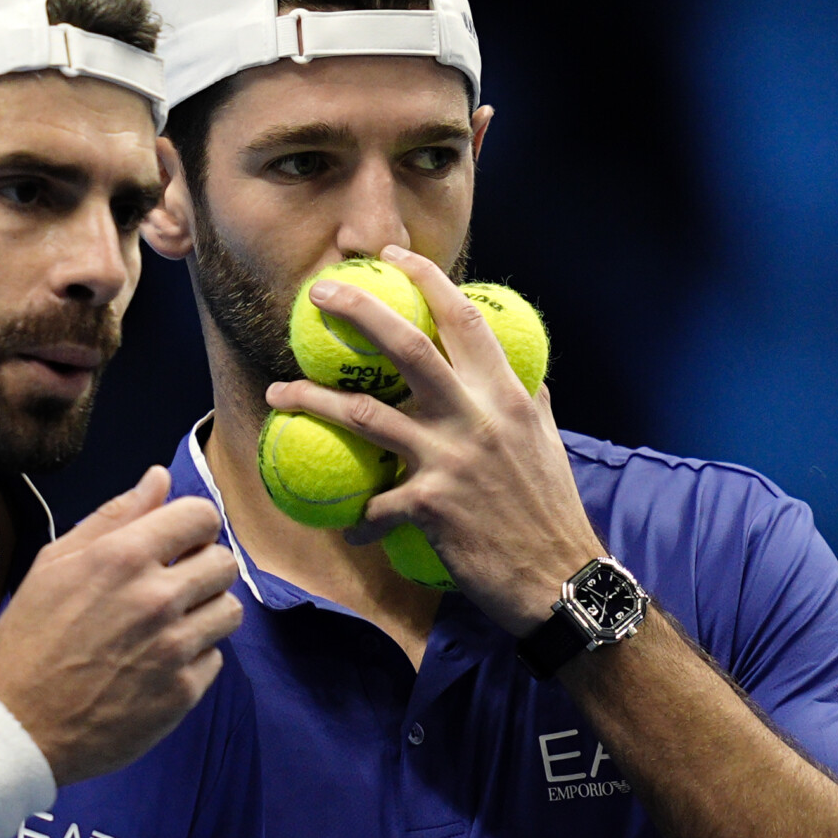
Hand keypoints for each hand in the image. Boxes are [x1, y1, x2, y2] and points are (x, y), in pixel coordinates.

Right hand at [0, 467, 243, 784]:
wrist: (17, 723)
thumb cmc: (30, 639)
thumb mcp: (56, 564)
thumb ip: (114, 517)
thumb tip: (159, 478)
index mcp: (123, 557)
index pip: (201, 516)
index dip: (193, 526)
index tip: (179, 543)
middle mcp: (156, 598)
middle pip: (224, 562)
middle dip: (203, 568)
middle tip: (173, 587)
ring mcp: (173, 648)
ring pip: (230, 611)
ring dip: (206, 613)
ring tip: (170, 626)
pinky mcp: (182, 692)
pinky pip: (215, 658)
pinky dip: (194, 659)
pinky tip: (157, 664)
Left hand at [263, 245, 606, 634]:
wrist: (561, 579)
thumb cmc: (550, 510)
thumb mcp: (544, 442)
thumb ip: (525, 401)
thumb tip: (516, 373)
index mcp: (505, 394)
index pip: (463, 319)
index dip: (426, 280)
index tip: (394, 257)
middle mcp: (476, 416)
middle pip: (405, 346)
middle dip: (356, 310)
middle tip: (317, 295)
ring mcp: (450, 459)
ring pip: (364, 414)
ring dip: (311, 401)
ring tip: (277, 394)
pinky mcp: (429, 506)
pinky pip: (373, 506)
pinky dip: (357, 519)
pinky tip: (349, 529)